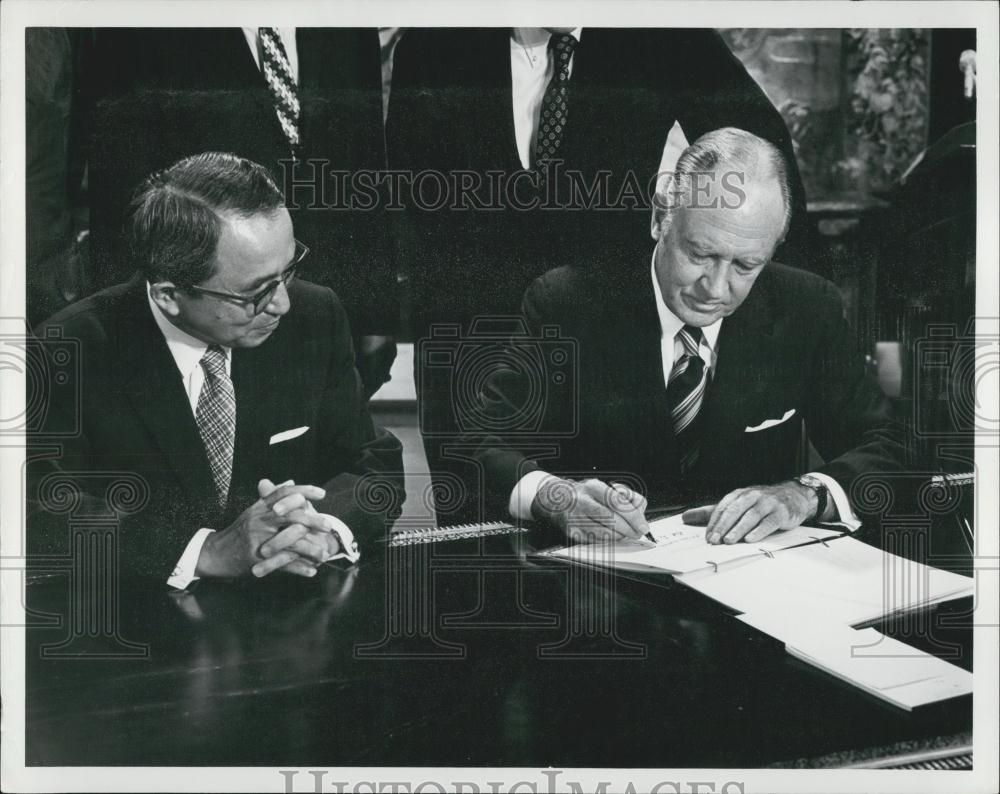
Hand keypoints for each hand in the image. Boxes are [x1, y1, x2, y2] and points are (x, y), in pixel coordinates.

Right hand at [195, 481, 333, 578]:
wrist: (215, 553)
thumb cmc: (238, 531)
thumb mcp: (253, 511)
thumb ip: (271, 497)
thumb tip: (290, 481)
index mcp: (260, 507)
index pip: (283, 493)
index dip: (304, 490)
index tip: (322, 493)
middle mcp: (259, 521)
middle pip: (290, 515)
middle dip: (312, 520)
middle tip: (328, 526)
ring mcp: (258, 540)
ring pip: (289, 542)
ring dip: (310, 549)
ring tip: (325, 554)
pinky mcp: (257, 559)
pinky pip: (283, 564)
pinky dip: (299, 568)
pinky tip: (312, 570)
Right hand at [531, 477, 648, 543]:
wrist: (555, 500)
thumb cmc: (586, 495)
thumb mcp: (604, 488)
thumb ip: (626, 496)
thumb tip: (640, 510)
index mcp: (594, 487)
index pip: (617, 502)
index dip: (633, 516)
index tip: (643, 526)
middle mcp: (582, 501)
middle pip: (611, 518)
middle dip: (628, 529)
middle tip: (637, 533)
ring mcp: (575, 517)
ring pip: (604, 532)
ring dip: (619, 537)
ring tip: (625, 535)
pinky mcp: (571, 532)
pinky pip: (595, 540)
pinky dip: (607, 541)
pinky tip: (611, 537)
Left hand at [681, 481, 816, 544]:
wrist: (794, 496)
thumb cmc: (761, 503)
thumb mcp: (737, 505)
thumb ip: (712, 512)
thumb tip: (685, 518)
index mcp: (738, 494)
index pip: (722, 508)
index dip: (713, 522)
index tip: (706, 537)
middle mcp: (752, 496)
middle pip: (734, 511)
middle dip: (722, 526)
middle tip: (714, 540)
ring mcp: (767, 504)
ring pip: (750, 516)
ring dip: (738, 529)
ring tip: (728, 541)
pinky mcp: (780, 513)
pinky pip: (768, 522)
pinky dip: (759, 531)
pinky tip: (750, 539)